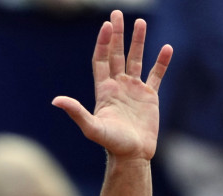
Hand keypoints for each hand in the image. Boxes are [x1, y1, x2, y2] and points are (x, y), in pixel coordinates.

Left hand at [52, 10, 171, 160]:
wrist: (132, 155)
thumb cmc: (111, 143)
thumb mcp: (91, 127)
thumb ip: (75, 112)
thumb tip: (56, 100)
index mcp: (104, 90)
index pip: (102, 60)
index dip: (103, 43)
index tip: (107, 25)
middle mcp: (118, 86)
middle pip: (117, 54)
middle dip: (117, 34)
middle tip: (117, 13)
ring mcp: (134, 90)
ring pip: (136, 60)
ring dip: (138, 41)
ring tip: (141, 22)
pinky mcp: (150, 97)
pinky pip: (156, 75)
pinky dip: (161, 62)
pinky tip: (166, 48)